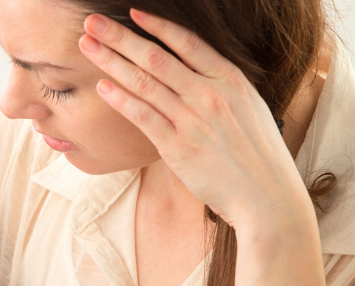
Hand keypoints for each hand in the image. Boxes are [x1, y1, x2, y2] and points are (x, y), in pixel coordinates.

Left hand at [78, 10, 312, 228]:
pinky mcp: (178, 148)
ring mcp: (192, 121)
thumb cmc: (259, 154)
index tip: (132, 12)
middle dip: (120, 36)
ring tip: (87, 46)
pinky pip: (142, 117)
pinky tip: (102, 86)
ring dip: (111, 61)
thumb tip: (195, 68)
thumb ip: (222, 86)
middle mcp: (210, 95)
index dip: (157, 25)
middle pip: (155, 57)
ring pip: (143, 83)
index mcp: (231, 80)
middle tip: (93, 22)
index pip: (187, 42)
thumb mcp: (250, 107)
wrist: (267, 197)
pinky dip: (120, 99)